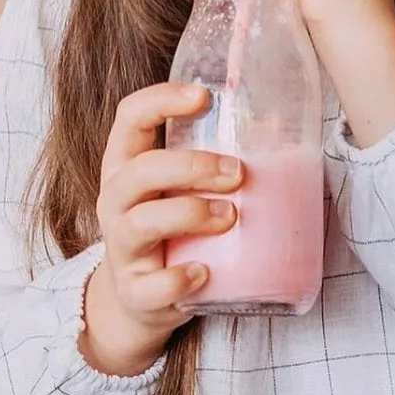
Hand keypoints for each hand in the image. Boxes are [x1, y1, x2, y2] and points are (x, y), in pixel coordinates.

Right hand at [81, 83, 242, 375]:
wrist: (140, 299)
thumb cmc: (172, 229)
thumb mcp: (180, 188)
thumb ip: (211, 160)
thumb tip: (277, 124)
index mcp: (126, 166)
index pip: (129, 117)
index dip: (161, 100)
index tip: (203, 96)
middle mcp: (116, 202)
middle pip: (140, 170)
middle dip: (192, 166)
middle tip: (238, 173)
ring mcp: (121, 248)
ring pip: (142, 222)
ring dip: (192, 214)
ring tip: (231, 216)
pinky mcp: (135, 291)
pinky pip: (152, 286)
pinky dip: (181, 278)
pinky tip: (205, 273)